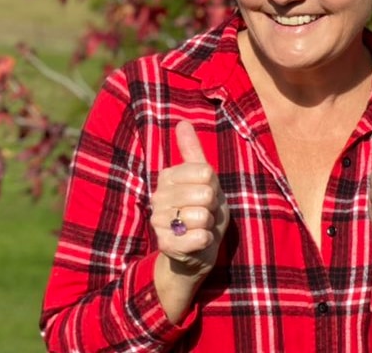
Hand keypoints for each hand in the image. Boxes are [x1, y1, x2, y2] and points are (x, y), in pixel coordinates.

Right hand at [151, 120, 229, 278]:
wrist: (198, 247)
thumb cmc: (203, 208)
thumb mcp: (204, 178)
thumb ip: (193, 151)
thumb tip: (183, 122)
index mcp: (167, 176)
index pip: (205, 172)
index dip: (213, 185)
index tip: (206, 193)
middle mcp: (158, 196)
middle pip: (205, 194)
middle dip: (212, 206)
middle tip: (204, 212)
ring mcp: (159, 221)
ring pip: (202, 216)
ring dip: (209, 224)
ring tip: (200, 226)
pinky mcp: (165, 244)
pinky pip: (199, 238)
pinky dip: (206, 240)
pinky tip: (198, 240)